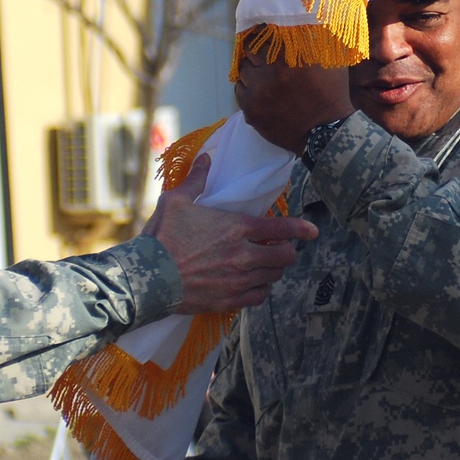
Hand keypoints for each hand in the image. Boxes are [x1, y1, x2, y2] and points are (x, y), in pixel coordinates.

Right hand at [142, 154, 317, 312]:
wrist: (147, 276)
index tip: (312, 231)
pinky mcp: (229, 300)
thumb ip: (196, 180)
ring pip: (274, 276)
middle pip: (285, 256)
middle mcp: (243, 254)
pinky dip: (261, 290)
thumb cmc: (161, 236)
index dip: (301, 229)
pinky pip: (259, 297)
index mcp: (235, 227)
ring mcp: (238, 280)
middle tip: (280, 248)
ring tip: (266, 265)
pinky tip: (254, 285)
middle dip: (287, 251)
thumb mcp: (175, 201)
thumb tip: (206, 159)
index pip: (282, 227)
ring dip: (274, 269)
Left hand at [234, 41, 353, 153]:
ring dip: (252, 73)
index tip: (263, 38)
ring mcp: (257, 94)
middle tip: (263, 59)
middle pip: (247, 54)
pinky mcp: (250, 111)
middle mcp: (268, 73)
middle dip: (255, 55)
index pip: (258, 38)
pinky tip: (261, 93)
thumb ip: (311, 41)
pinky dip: (248, 90)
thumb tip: (298, 24)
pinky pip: (240, 92)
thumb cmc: (331, 92)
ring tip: (264, 78)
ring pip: (242, 74)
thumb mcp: (328, 60)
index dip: (260, 37)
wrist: (326, 131)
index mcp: (287, 57)